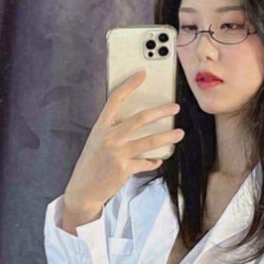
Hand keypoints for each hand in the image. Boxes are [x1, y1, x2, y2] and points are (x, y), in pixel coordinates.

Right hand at [60, 69, 184, 229]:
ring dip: (168, 136)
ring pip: (149, 141)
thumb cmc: (91, 164)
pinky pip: (146, 162)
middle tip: (174, 107)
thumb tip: (138, 124)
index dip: (129, 85)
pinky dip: (153, 161)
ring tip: (179, 133)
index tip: (142, 74)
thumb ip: (113, 131)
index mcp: (101, 127)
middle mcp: (109, 137)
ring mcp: (117, 153)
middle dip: (161, 111)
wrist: (83, 189)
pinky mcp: (125, 169)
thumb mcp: (97, 141)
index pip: (115, 99)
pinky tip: (158, 160)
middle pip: (140, 118)